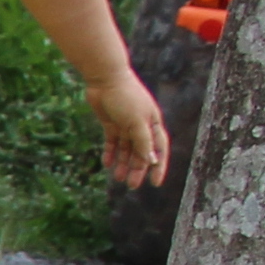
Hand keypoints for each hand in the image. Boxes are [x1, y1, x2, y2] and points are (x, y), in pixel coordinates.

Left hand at [90, 62, 174, 188]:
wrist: (105, 79)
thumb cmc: (125, 97)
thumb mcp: (136, 122)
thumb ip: (143, 142)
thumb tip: (150, 161)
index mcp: (152, 124)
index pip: (159, 150)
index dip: (158, 166)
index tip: (155, 183)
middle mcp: (140, 125)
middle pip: (140, 152)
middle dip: (137, 169)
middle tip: (131, 185)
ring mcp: (125, 124)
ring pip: (126, 149)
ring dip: (123, 164)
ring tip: (118, 178)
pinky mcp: (111, 123)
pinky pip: (112, 142)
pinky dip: (110, 153)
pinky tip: (107, 164)